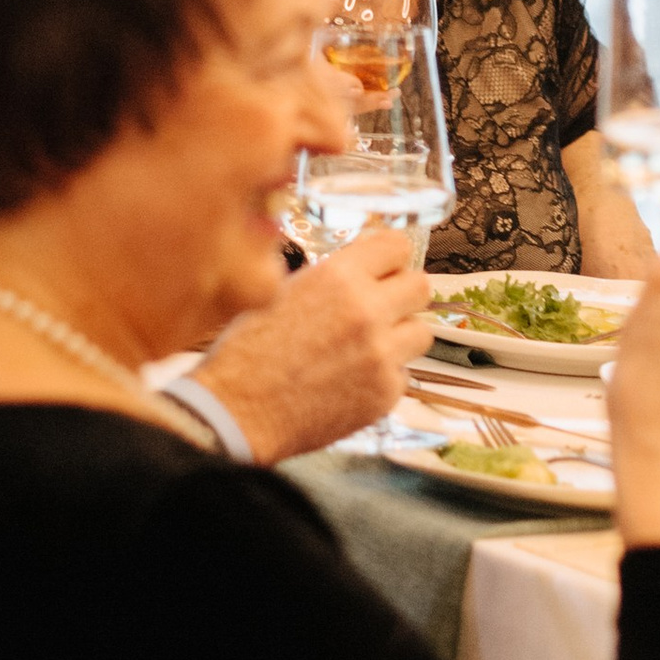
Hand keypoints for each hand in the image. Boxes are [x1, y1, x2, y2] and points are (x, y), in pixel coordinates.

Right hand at [193, 231, 432, 459]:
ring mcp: (380, 354)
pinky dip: (384, 376)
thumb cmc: (248, 353)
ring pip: (421, 332)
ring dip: (400, 336)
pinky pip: (403, 374)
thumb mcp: (282, 292)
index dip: (391, 258)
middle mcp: (366, 311)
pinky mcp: (384, 393)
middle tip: (383, 308)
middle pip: (421, 286)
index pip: (398, 247)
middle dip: (403, 295)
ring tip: (367, 347)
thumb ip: (331, 279)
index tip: (386, 268)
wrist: (237, 412)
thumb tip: (363, 271)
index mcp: (338, 277)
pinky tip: (351, 380)